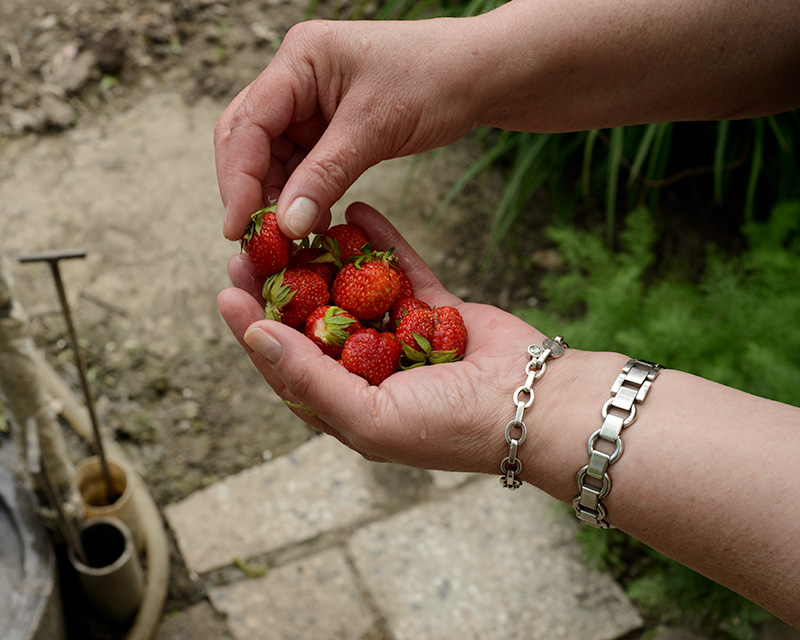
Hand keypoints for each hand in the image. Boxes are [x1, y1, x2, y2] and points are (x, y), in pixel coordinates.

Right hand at [213, 18, 484, 241]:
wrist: (477, 76)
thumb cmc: (432, 82)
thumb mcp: (374, 129)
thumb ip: (324, 177)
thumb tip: (285, 227)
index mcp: (300, 60)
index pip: (248, 123)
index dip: (238, 180)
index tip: (237, 228)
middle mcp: (295, 78)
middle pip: (248, 139)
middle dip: (249, 190)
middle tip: (255, 239)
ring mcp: (310, 103)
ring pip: (272, 158)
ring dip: (276, 199)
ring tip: (289, 240)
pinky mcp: (328, 127)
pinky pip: (301, 166)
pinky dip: (301, 196)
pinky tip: (310, 224)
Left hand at [217, 202, 548, 474]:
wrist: (533, 407)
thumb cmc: (447, 426)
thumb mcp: (366, 416)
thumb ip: (309, 378)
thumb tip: (254, 336)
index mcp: (346, 406)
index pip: (286, 364)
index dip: (253, 327)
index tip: (228, 288)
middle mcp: (369, 371)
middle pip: (314, 322)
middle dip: (283, 285)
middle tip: (254, 246)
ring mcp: (403, 337)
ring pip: (355, 290)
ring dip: (327, 259)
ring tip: (297, 223)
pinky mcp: (434, 309)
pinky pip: (401, 270)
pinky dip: (381, 243)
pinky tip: (359, 212)